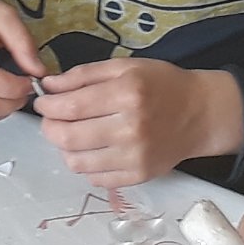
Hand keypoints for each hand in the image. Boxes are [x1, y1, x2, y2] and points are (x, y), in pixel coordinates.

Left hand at [34, 59, 242, 189]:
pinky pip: (95, 178)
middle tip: (52, 119)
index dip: (47, 105)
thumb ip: (84, 75)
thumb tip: (48, 86)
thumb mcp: (125, 67)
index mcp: (127, 94)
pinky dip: (85, 164)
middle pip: (68, 137)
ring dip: (64, 148)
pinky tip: (92, 149)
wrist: (200, 114)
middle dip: (49, 127)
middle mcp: (131, 128)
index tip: (43, 102)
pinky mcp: (138, 176)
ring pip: (76, 162)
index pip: (70, 106)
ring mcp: (135, 157)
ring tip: (72, 134)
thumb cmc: (162, 85)